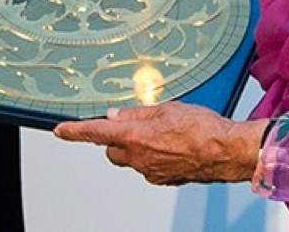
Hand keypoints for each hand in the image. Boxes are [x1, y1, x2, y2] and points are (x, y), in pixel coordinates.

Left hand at [52, 102, 266, 185]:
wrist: (227, 151)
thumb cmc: (203, 128)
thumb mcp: (166, 108)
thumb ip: (137, 113)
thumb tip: (116, 116)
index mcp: (135, 137)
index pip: (95, 133)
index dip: (75, 131)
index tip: (61, 130)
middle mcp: (139, 158)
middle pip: (112, 150)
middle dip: (116, 139)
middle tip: (135, 125)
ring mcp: (151, 172)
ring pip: (131, 159)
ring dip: (137, 147)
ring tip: (163, 133)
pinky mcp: (164, 180)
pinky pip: (149, 167)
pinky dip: (153, 156)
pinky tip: (173, 146)